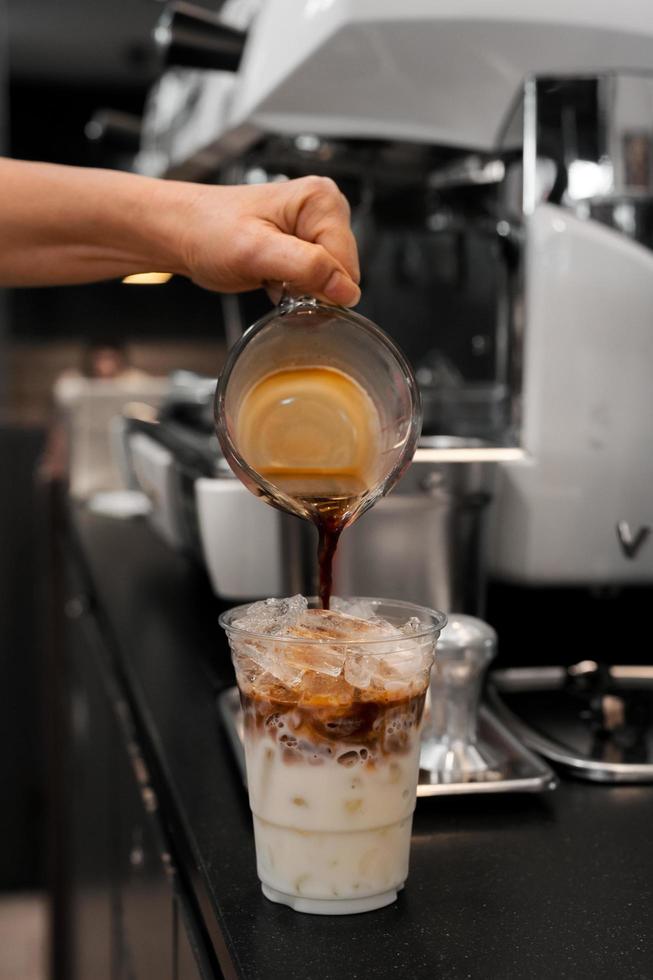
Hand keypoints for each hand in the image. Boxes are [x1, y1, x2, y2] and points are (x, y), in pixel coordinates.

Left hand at [176, 176, 360, 306]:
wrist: (180, 232)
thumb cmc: (207, 230)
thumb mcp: (256, 252)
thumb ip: (306, 267)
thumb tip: (347, 290)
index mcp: (321, 199)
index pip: (347, 263)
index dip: (320, 284)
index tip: (286, 281)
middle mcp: (323, 210)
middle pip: (342, 273)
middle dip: (310, 287)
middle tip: (273, 276)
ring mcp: (313, 229)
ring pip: (329, 282)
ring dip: (300, 290)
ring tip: (268, 274)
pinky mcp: (303, 247)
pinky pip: (314, 283)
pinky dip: (293, 290)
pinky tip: (270, 277)